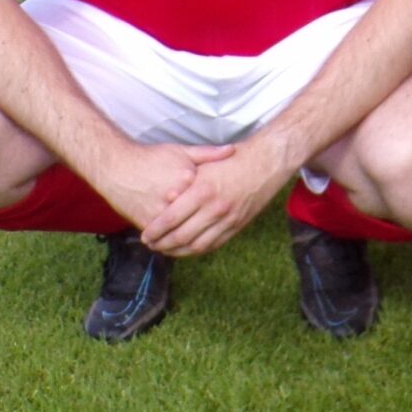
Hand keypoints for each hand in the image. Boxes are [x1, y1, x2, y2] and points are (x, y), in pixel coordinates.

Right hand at [91, 140, 236, 234]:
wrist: (117, 167)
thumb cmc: (151, 158)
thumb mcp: (181, 151)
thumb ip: (208, 154)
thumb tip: (233, 149)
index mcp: (189, 180)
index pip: (213, 198)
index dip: (221, 203)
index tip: (231, 207)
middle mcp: (176, 198)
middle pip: (201, 218)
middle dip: (213, 225)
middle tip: (224, 226)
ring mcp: (161, 213)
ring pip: (185, 234)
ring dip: (195, 241)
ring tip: (203, 242)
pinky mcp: (148, 224)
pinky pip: (166, 241)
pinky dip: (174, 246)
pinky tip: (182, 247)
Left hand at [139, 139, 298, 256]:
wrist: (267, 162)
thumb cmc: (233, 160)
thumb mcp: (205, 165)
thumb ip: (184, 182)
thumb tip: (164, 199)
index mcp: (202, 190)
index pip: (171, 219)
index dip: (155, 231)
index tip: (145, 235)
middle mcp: (214, 208)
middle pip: (181, 236)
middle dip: (162, 244)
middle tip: (151, 245)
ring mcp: (228, 219)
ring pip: (197, 245)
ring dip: (178, 251)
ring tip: (166, 250)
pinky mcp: (238, 225)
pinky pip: (214, 244)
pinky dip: (197, 250)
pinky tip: (187, 248)